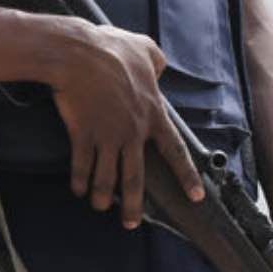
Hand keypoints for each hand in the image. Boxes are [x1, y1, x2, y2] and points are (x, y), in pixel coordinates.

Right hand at [44, 21, 203, 229]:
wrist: (77, 54)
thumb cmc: (110, 49)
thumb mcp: (144, 48)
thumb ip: (156, 60)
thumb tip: (159, 66)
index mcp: (152, 113)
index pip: (174, 151)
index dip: (186, 175)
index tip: (195, 196)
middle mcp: (132, 131)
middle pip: (135, 177)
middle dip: (133, 204)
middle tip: (131, 223)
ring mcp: (107, 135)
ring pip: (107, 177)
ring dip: (102, 196)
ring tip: (100, 207)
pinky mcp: (83, 133)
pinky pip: (81, 165)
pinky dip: (79, 179)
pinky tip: (77, 188)